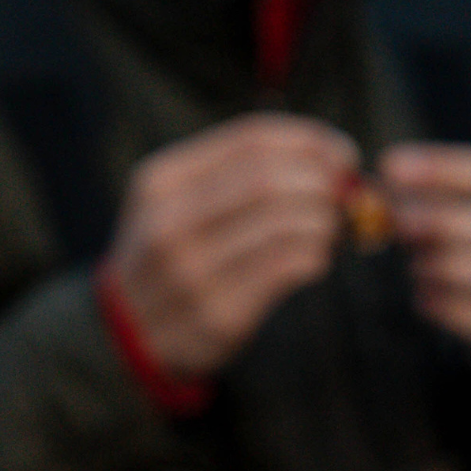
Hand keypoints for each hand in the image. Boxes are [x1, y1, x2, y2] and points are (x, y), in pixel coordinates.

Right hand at [107, 115, 354, 379]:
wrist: (127, 329)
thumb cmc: (172, 251)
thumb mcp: (175, 198)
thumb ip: (235, 172)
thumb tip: (325, 155)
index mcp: (162, 180)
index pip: (250, 140)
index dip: (309, 141)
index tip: (342, 154)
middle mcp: (170, 221)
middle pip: (267, 178)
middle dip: (321, 181)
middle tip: (343, 194)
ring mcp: (192, 270)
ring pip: (282, 224)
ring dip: (323, 221)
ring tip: (329, 227)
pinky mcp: (218, 313)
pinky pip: (284, 269)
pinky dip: (314, 257)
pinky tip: (314, 258)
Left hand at [382, 145, 470, 397]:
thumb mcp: (464, 216)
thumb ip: (425, 196)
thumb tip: (377, 181)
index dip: (442, 168)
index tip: (390, 166)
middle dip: (449, 221)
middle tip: (399, 222)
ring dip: (452, 265)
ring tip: (414, 265)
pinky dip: (454, 307)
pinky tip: (423, 298)